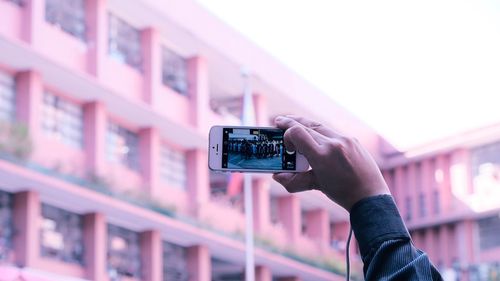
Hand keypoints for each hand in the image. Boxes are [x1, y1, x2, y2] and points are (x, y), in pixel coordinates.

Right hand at [273, 116, 389, 211]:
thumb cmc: (343, 193)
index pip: (297, 132)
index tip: (285, 144)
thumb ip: (294, 180)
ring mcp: (345, 140)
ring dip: (305, 124)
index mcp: (322, 155)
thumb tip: (277, 176)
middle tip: (279, 121)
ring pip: (319, 126)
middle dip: (291, 123)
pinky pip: (331, 132)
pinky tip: (314, 136)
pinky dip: (320, 132)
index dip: (286, 134)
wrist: (370, 196)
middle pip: (306, 125)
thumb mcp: (316, 185)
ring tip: (294, 123)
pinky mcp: (353, 140)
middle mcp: (333, 143)